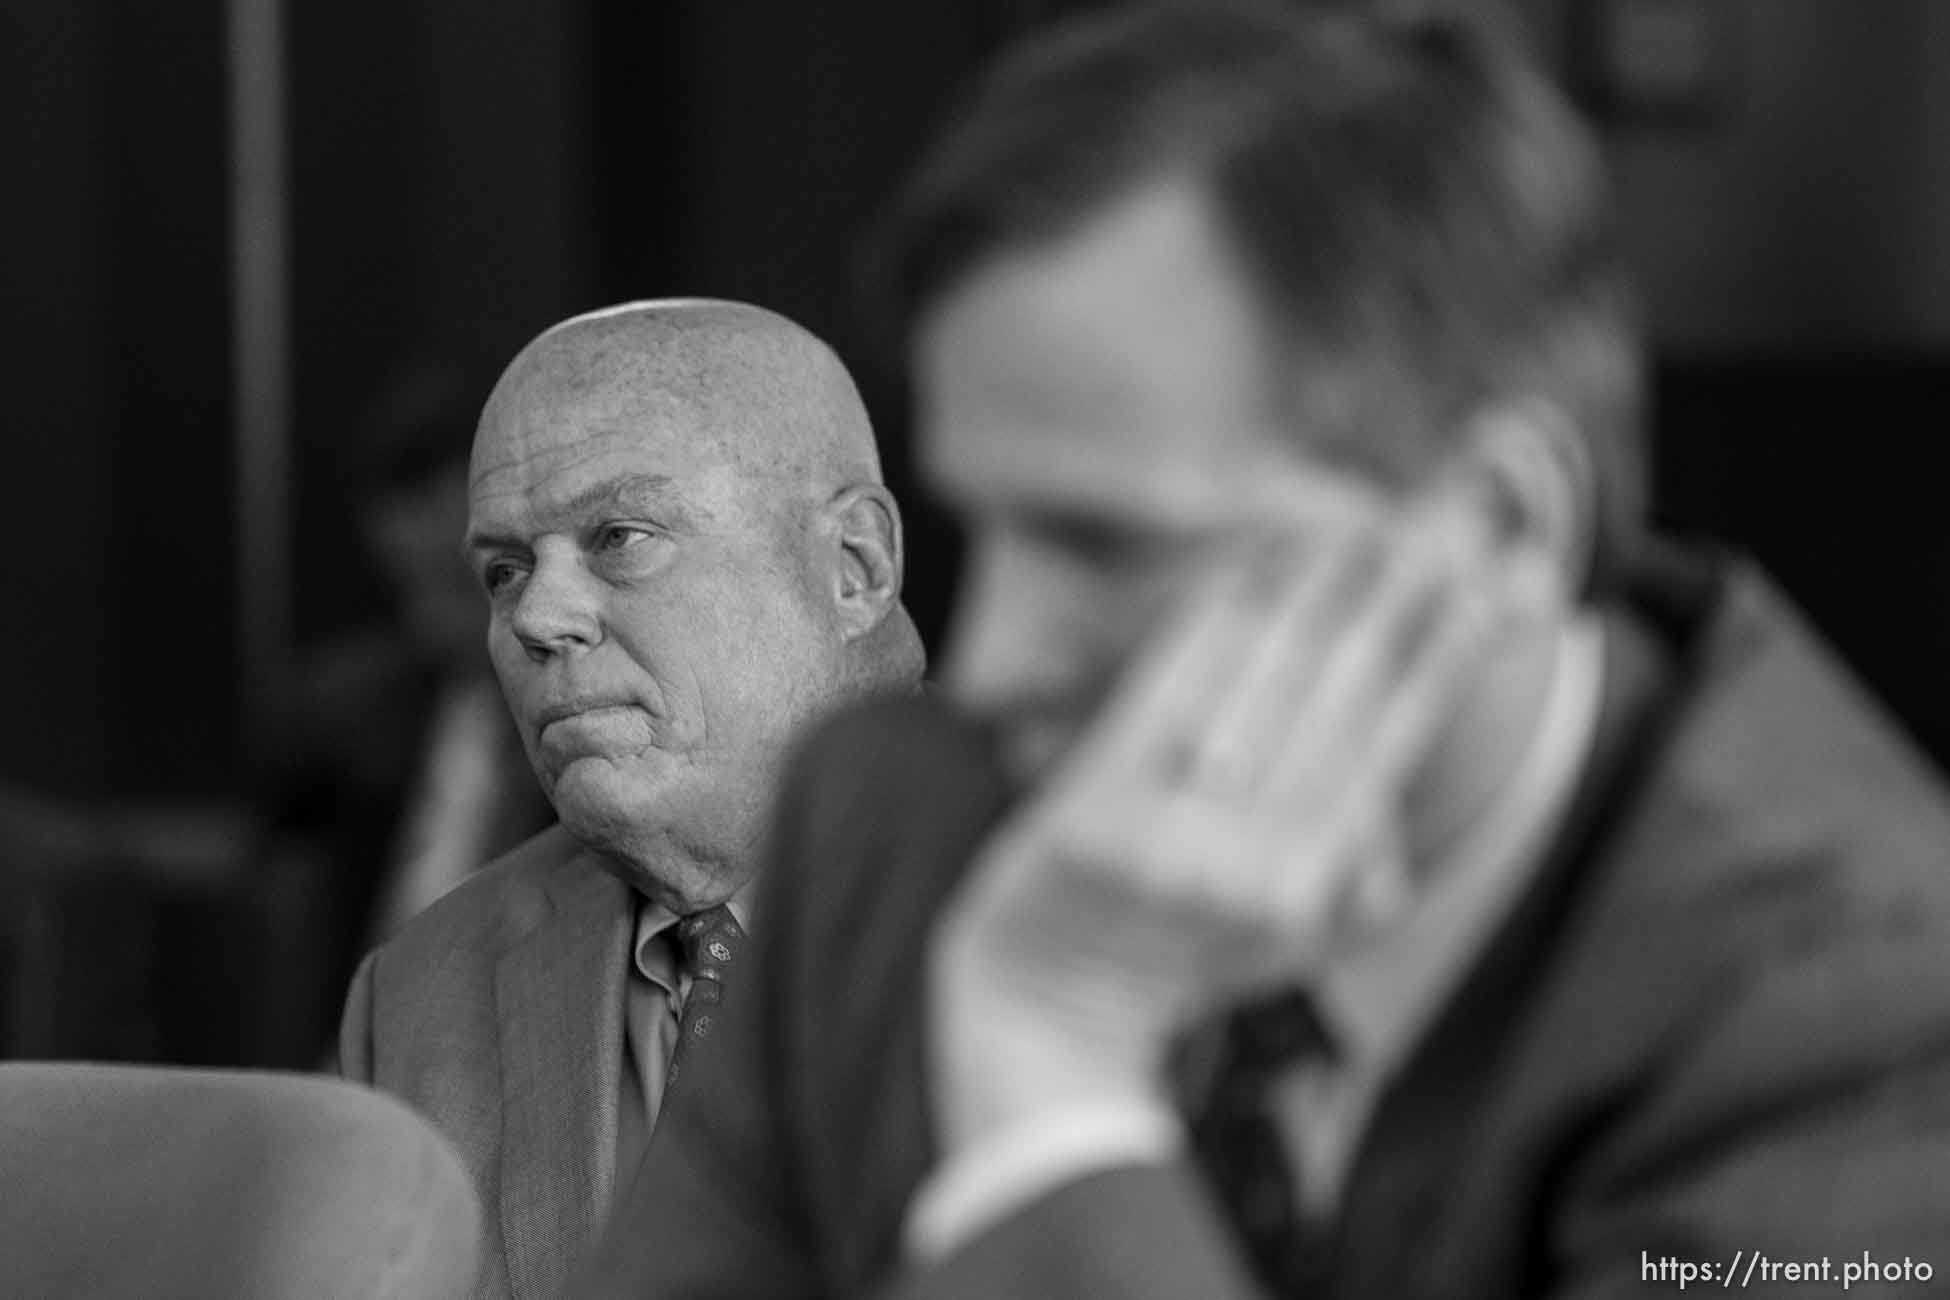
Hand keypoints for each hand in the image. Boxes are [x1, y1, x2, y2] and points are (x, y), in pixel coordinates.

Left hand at [927, 483, 1529, 1151]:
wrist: (1047, 992)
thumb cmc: (1187, 952)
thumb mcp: (1296, 937)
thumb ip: (1361, 870)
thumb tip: (1403, 788)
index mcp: (1311, 890)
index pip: (1390, 743)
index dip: (1443, 660)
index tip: (1488, 591)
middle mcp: (1247, 861)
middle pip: (1338, 696)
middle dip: (1395, 604)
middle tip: (1437, 531)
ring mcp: (1169, 831)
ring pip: (1264, 679)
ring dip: (1320, 591)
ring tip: (1363, 530)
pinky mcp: (1098, 800)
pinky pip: (1173, 683)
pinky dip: (1221, 616)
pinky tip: (1261, 563)